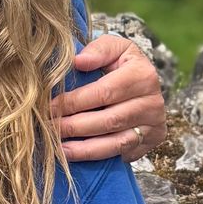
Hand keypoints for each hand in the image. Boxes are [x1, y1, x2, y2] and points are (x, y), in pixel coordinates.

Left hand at [53, 33, 164, 163]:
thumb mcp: (114, 47)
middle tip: (49, 128)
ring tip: (58, 147)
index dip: (73, 102)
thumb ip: (98, 50)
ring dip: (83, 148)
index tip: (49, 108)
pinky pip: (121, 153)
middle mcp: (152, 102)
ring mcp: (154, 125)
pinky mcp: (152, 141)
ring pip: (115, 143)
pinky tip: (74, 154)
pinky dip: (96, 156)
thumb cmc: (121, 63)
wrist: (144, 83)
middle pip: (108, 120)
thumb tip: (78, 61)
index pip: (102, 93)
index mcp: (143, 75)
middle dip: (74, 127)